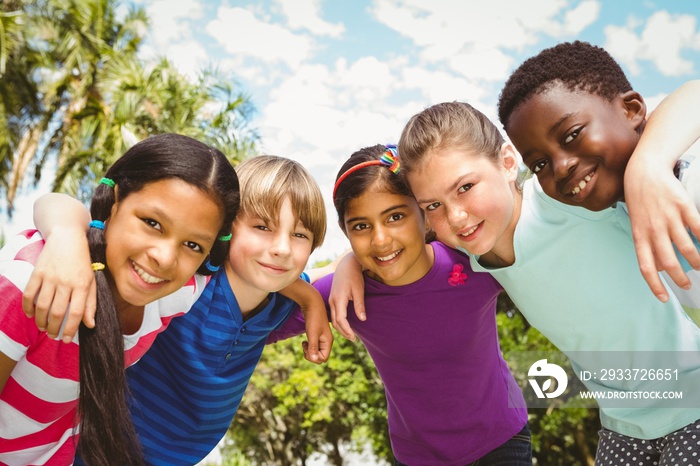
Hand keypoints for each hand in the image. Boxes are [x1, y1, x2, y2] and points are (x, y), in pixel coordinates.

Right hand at [22, 226, 95, 341]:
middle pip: (57, 312)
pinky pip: (29, 294)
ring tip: (43, 328)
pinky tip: (31, 315)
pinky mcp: (37, 272)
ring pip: (42, 306)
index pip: (76, 312)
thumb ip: (91, 303)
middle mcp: (66, 282)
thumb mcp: (92, 280)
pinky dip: (28, 307)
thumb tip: (90, 324)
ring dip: (41, 321)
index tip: (65, 339)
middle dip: (53, 328)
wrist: (68, 237)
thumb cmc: (82, 262)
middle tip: (52, 335)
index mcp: (82, 285)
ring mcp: (50, 277)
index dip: (70, 329)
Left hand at [301, 313, 333, 363]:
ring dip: (309, 351)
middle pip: (320, 357)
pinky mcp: (317, 336)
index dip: (314, 358)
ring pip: (316, 352)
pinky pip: (314, 347)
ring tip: (304, 344)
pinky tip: (304, 342)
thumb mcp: (312, 334)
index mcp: (328, 342)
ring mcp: (321, 339)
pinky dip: (308, 347)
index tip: (307, 349)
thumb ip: (313, 347)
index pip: (323, 358)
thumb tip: (314, 359)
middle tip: (304, 347)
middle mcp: (326, 341)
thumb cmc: (313, 318)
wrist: (312, 305)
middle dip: (311, 356)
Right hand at [328, 253, 364, 340]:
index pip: (340, 319)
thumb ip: (360, 305)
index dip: (347, 330)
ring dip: (341, 328)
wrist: (346, 265)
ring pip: (333, 319)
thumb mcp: (359, 290)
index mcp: (338, 299)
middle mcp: (332, 301)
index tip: (354, 337)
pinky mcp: (332, 299)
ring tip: (350, 334)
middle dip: (344, 332)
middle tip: (354, 339)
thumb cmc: (354, 276)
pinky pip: (333, 314)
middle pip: (335, 322)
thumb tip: (362, 319)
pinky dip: (338, 322)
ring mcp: (331, 300)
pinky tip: (346, 325)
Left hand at [624, 160, 699, 300]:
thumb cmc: (641, 202)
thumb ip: (647, 244)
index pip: (646, 267)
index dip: (655, 285)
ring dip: (696, 261)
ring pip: (686, 248)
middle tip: (688, 284)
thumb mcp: (637, 224)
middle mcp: (653, 229)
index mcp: (639, 235)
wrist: (644, 172)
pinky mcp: (683, 206)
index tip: (664, 298)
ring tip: (699, 266)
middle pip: (668, 262)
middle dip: (680, 278)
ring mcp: (669, 218)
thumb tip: (658, 266)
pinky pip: (699, 228)